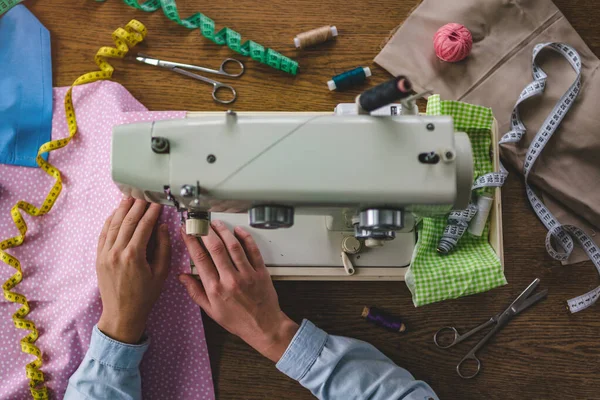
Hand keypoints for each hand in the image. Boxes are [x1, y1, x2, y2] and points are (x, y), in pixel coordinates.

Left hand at [96, 198, 170, 343]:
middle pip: (127, 221)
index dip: (152, 211)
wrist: (122, 314)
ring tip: (130, 197)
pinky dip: (110, 221)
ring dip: (122, 209)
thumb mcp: (161, 273)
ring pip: (113, 225)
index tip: (158, 201)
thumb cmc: (145, 296)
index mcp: (134, 256)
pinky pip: (103, 234)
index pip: (144, 226)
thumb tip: (162, 227)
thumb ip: (163, 248)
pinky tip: (116, 213)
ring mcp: (105, 254)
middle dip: (137, 206)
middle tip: (144, 193)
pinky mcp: (99, 257)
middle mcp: (116, 252)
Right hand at [178, 220, 298, 361]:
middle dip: (205, 231)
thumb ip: (195, 292)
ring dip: (223, 231)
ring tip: (215, 223)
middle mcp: (230, 279)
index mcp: (215, 289)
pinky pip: (252, 250)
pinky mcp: (261, 272)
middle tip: (199, 222)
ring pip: (233, 246)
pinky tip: (238, 230)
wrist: (264, 327)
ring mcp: (247, 274)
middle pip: (215, 248)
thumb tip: (182, 276)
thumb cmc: (237, 320)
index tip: (186, 231)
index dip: (191, 241)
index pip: (200, 259)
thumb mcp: (211, 311)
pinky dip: (245, 238)